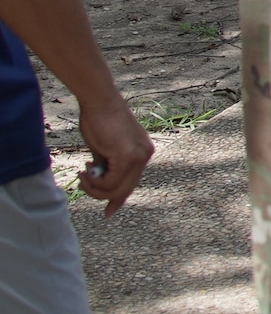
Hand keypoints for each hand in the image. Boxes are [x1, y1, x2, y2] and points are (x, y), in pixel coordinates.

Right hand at [75, 92, 152, 215]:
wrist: (99, 100)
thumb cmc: (98, 120)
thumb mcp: (104, 149)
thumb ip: (106, 166)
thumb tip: (99, 183)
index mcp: (142, 152)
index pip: (132, 183)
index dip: (119, 200)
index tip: (108, 213)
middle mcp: (145, 155)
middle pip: (125, 190)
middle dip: (100, 194)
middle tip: (83, 182)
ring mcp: (139, 156)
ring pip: (116, 190)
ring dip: (94, 188)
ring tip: (83, 175)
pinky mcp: (128, 156)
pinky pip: (110, 183)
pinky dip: (94, 182)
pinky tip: (86, 169)